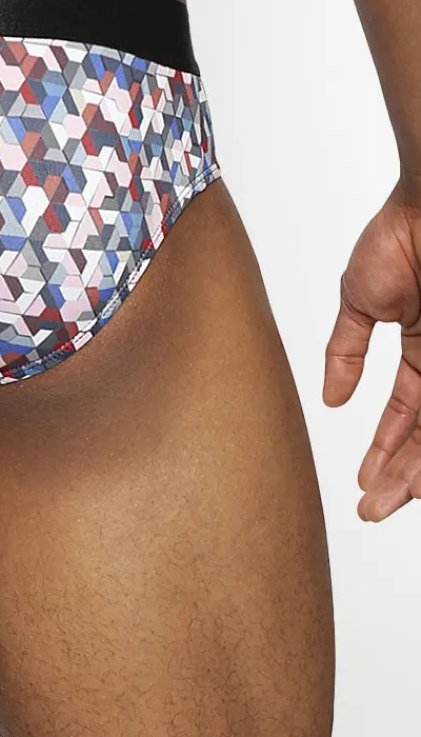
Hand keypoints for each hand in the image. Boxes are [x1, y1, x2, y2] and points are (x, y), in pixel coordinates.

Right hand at [324, 175, 420, 520]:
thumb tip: (331, 398)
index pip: (407, 413)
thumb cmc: (399, 236)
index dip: (385, 449)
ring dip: (413, 472)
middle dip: (398, 475)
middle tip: (372, 508)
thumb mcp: (359, 298)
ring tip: (384, 502)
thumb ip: (346, 350)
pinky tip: (413, 474)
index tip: (363, 482)